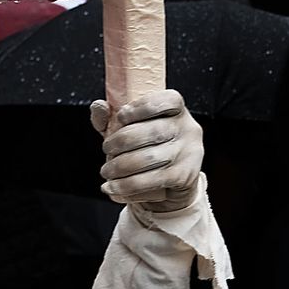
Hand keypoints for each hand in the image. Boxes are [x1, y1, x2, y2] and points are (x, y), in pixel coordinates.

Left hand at [88, 89, 203, 213]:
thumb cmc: (147, 148)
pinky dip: (126, 185)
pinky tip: (112, 187)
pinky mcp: (184, 177)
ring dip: (120, 166)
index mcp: (177, 110)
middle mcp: (188, 129)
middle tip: (107, 149)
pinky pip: (151, 180)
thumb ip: (111, 117)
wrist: (171, 184)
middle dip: (122, 141)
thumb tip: (99, 106)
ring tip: (106, 171)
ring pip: (149, 158)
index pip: (168, 100)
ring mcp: (189, 154)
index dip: (143, 106)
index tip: (121, 116)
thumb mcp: (130, 129)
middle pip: (153, 131)